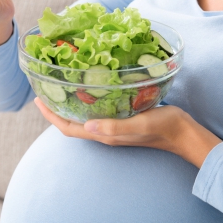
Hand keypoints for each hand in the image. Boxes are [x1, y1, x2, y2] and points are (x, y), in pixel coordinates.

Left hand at [34, 98, 220, 167]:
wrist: (184, 133)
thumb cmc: (163, 127)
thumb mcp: (139, 123)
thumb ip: (114, 126)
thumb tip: (86, 125)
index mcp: (105, 135)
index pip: (69, 129)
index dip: (51, 116)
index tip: (38, 99)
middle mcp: (106, 133)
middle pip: (72, 124)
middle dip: (56, 109)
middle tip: (45, 89)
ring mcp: (114, 127)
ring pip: (83, 118)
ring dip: (69, 105)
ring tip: (62, 87)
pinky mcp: (123, 120)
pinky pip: (97, 112)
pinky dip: (87, 102)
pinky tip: (90, 89)